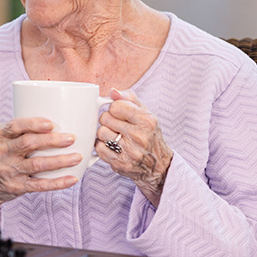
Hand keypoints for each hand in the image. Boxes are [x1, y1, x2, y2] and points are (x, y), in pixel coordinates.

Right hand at [0, 117, 82, 214]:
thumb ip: (19, 130)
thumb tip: (55, 118)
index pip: (14, 126)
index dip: (33, 124)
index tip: (50, 123)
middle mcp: (1, 152)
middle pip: (28, 144)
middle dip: (52, 140)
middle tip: (71, 138)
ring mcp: (8, 171)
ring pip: (37, 164)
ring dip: (60, 161)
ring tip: (77, 157)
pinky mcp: (16, 187)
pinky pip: (39, 185)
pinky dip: (58, 183)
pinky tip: (72, 179)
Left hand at [95, 88, 171, 206]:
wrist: (158, 165)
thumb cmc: (149, 135)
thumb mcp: (146, 113)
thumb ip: (129, 99)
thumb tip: (113, 91)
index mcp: (147, 120)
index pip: (115, 106)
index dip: (114, 108)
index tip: (119, 114)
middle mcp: (139, 136)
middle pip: (105, 118)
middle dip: (108, 120)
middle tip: (116, 126)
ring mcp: (130, 151)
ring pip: (100, 133)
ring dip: (104, 134)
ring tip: (114, 136)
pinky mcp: (120, 163)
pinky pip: (99, 148)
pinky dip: (103, 146)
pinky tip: (112, 147)